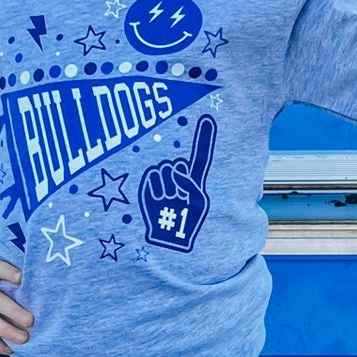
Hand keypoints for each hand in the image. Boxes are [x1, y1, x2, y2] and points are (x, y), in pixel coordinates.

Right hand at [139, 114, 214, 252]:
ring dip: (168, 186)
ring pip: (164, 168)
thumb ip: (190, 182)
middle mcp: (178, 176)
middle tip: (180, 198)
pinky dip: (156, 187)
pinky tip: (160, 200)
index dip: (204, 137)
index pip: (200, 155)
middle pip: (177, 163)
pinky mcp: (148, 185)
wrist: (169, 238)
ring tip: (170, 202)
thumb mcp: (199, 201)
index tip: (208, 118)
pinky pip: (152, 175)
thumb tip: (174, 169)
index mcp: (194, 179)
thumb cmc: (187, 223)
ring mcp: (163, 180)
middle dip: (178, 180)